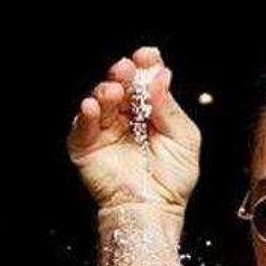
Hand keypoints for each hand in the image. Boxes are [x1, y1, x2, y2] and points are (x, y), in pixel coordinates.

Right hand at [67, 46, 200, 211]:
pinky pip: (81, 127)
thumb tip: (161, 76)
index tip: (148, 55)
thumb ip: (170, 107)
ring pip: (100, 101)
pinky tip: (92, 107)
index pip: (145, 82)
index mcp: (150, 112)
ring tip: (114, 91)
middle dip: (123, 75)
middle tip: (126, 68)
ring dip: (105, 92)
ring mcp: (105, 131)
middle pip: (121, 86)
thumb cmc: (172, 181)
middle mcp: (126, 118)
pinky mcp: (86, 147)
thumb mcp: (183, 139)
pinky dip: (85, 115)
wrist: (154, 210)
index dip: (145, 66)